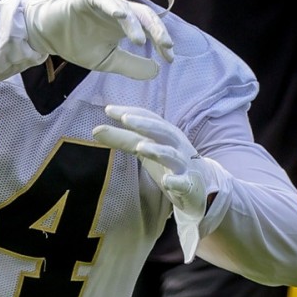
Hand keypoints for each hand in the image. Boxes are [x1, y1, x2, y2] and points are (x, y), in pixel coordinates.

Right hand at [25, 0, 172, 79]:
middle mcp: (118, 12)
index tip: (169, 58)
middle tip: (166, 46)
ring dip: (134, 23)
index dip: (162, 41)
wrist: (47, 35)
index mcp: (125, 25)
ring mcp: (103, 3)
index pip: (150, 29)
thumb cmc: (76, 43)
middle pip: (144, 16)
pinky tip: (120, 15)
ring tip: (140, 39)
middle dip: (157, 31)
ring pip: (125, 8)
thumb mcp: (107, 61)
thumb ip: (130, 65)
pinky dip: (112, 6)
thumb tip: (157, 70)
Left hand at [93, 104, 223, 261]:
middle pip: (162, 131)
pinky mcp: (190, 185)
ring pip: (173, 155)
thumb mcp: (145, 148)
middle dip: (144, 124)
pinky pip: (184, 183)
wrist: (200, 187)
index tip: (108, 109)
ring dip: (158, 150)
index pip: (148, 118)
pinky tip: (167, 181)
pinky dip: (176, 181)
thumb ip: (122, 139)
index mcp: (165, 134)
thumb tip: (95, 130)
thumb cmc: (168, 163)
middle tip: (124, 119)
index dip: (130, 112)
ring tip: (141, 147)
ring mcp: (185, 165)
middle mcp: (176, 145)